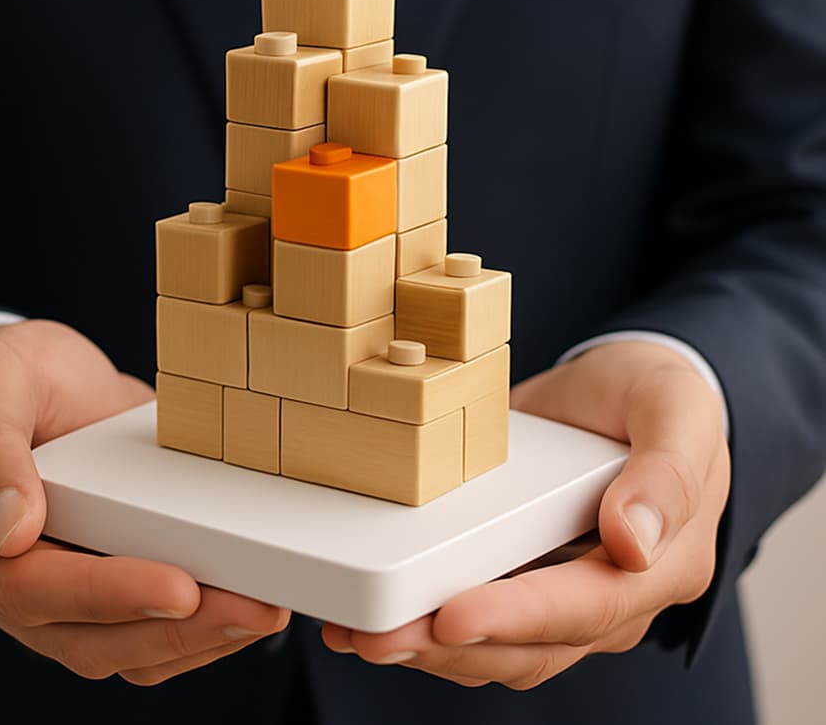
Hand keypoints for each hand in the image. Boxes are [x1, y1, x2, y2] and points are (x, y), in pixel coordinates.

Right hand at [0, 319, 288, 684]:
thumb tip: (10, 531)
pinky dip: (188, 633)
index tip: (179, 588)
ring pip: (111, 647)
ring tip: (259, 613)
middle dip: (167, 629)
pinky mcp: (88, 588)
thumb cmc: (8, 374)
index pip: (23, 586)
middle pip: (75, 635)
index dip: (104, 594)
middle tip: (249, 610)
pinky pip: (133, 633)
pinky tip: (238, 610)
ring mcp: (41, 591)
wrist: (42, 379)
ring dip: (189, 641)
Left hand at [322, 341, 729, 687]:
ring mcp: (562, 593)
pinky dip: (427, 627)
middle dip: (451, 647)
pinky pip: (477, 624)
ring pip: (498, 650)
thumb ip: (666, 471)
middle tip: (378, 637)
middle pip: (531, 646)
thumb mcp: (675, 407)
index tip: (453, 617)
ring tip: (362, 633)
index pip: (588, 607)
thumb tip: (634, 544)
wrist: (621, 388)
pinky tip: (376, 616)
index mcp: (663, 564)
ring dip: (429, 650)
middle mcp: (613, 596)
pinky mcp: (519, 579)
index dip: (517, 617)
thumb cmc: (652, 394)